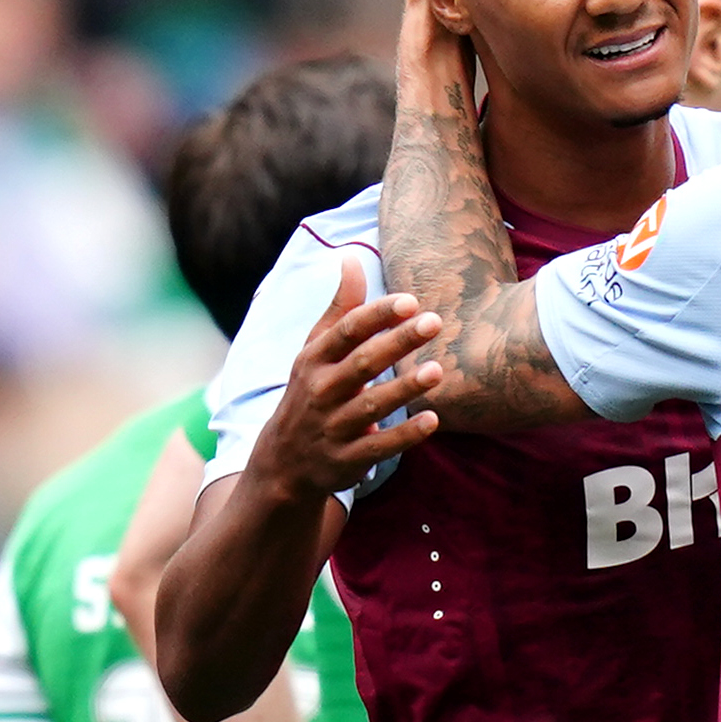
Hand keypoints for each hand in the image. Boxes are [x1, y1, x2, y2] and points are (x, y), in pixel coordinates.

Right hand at [243, 258, 443, 502]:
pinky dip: (405, 435)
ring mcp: (333, 427)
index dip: (377, 315)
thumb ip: (340, 309)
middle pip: (362, 363)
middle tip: (434, 322)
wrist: (283, 463)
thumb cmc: (309, 394)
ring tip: (437, 370)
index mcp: (314, 360)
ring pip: (372, 406)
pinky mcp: (347, 459)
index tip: (410, 301)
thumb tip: (352, 258)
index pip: (346, 332)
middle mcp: (321, 391)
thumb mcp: (315, 352)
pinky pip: (379, 447)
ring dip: (405, 388)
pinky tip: (432, 420)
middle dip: (398, 342)